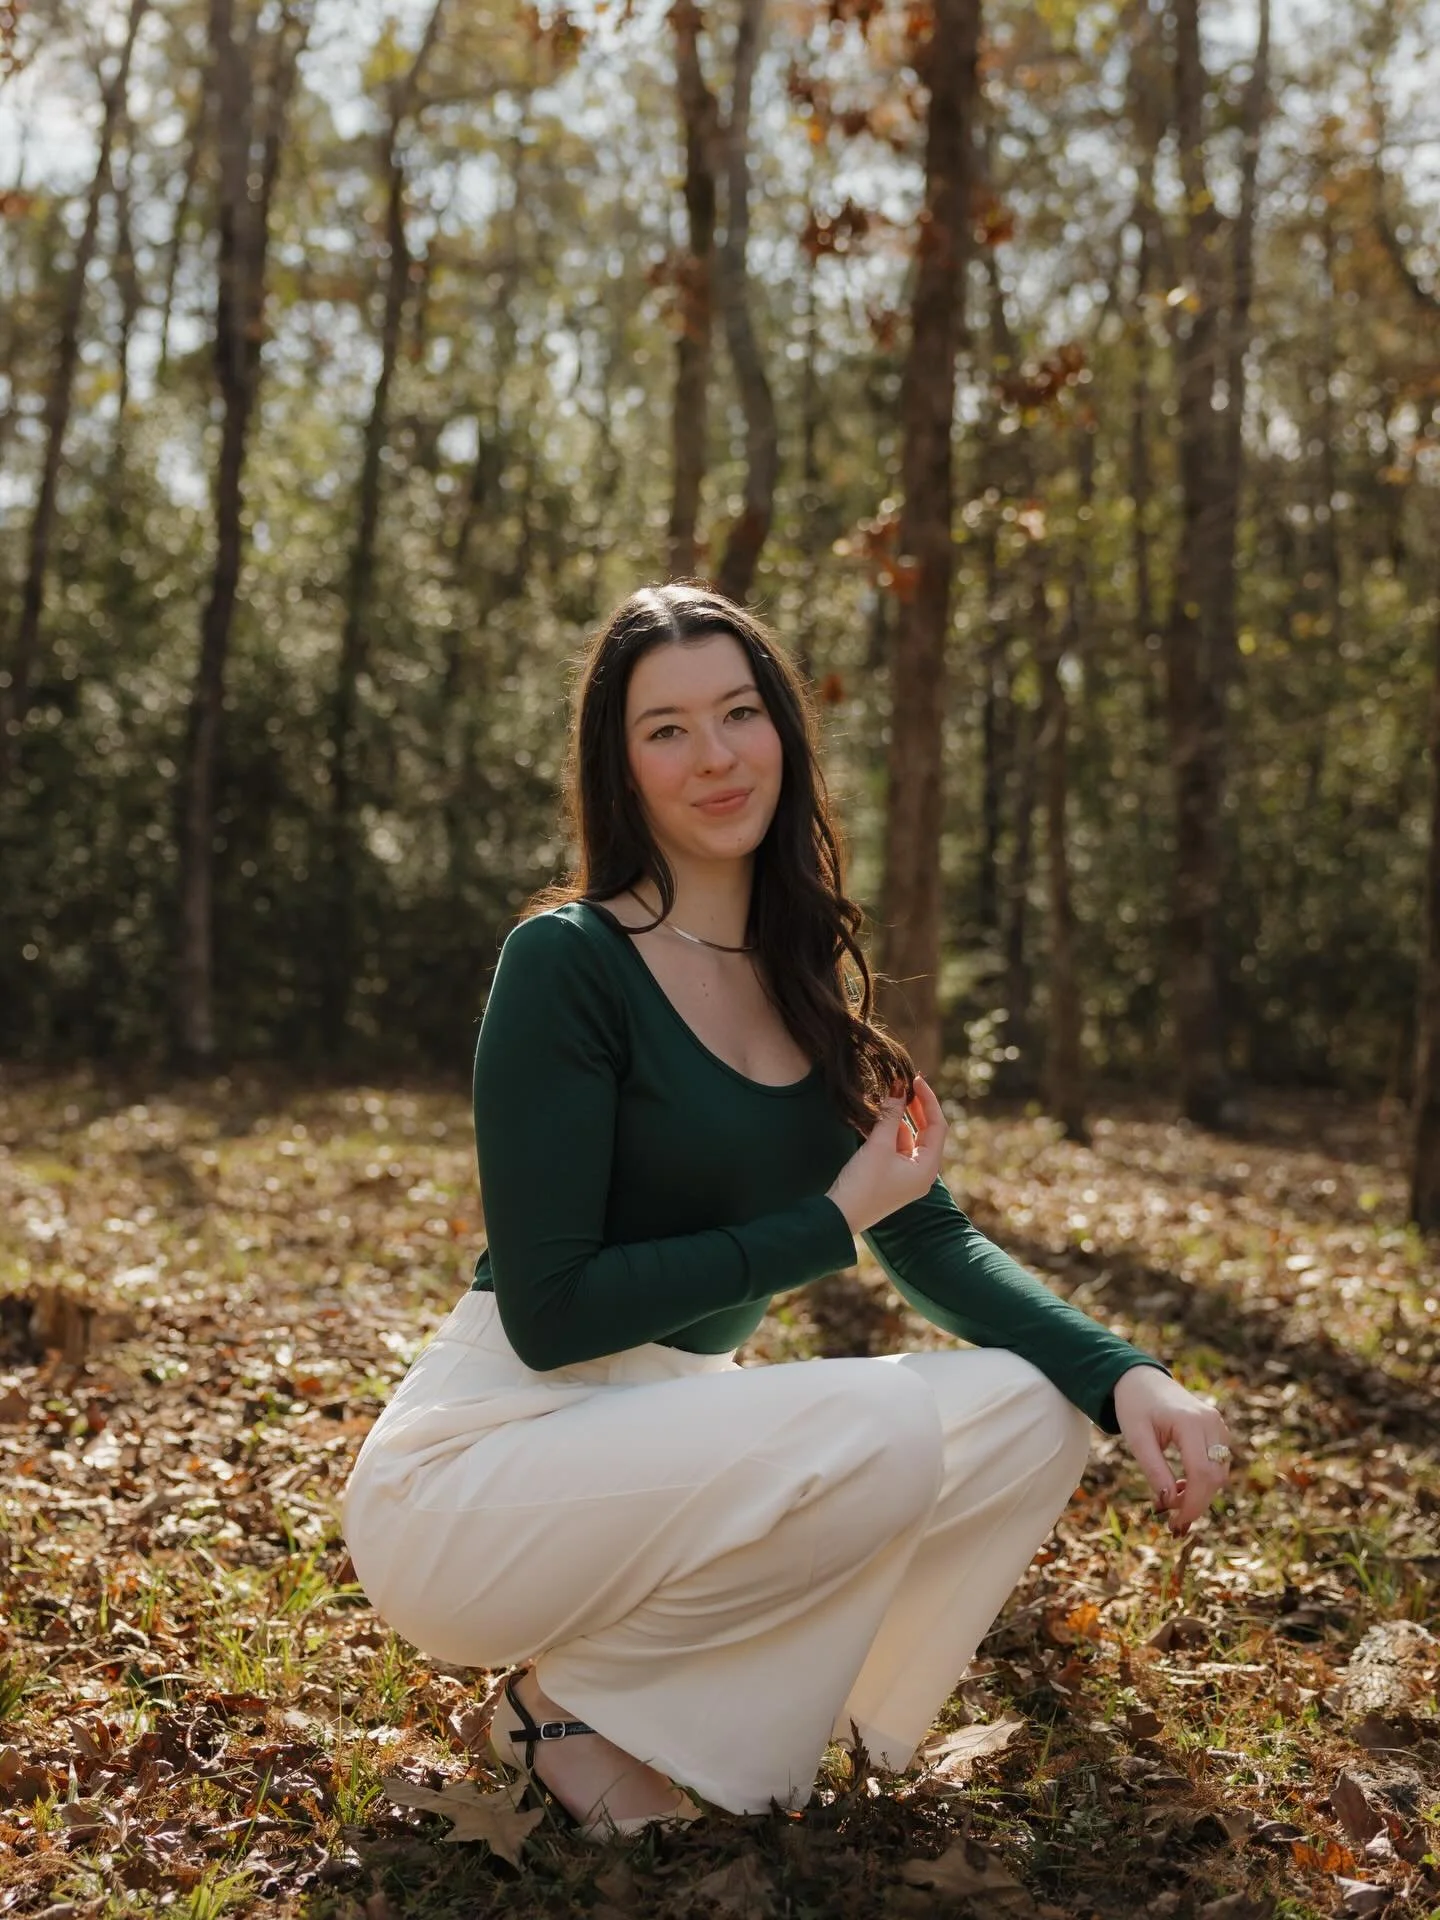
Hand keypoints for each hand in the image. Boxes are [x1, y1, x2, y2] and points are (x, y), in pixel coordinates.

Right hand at [825, 1075, 946, 1234]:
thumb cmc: (862, 1184)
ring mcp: (907, 1176)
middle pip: (927, 1132)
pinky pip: (896, 1148)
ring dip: (900, 1119)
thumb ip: (890, 1116)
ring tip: (889, 1096)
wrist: (839, 1216)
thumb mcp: (878, 1146)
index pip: (938, 1126)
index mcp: (927, 1168)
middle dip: (916, 1108)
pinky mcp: (891, 1177)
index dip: (929, 1100)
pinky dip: (889, 1132)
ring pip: (909, 1139)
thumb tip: (898, 1089)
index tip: (916, 1080)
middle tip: (905, 1084)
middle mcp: (922, 1173)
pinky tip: (878, 1118)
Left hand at [1112, 1365, 1234, 1535]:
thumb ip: (1155, 1470)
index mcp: (1189, 1421)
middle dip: (1196, 1503)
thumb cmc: (1134, 1407)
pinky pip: (1218, 1463)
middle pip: (1216, 1476)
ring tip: (1172, 1497)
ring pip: (1220, 1473)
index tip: (1176, 1524)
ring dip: (1200, 1493)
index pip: (1202, 1473)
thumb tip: (1170, 1503)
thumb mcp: (1137, 1439)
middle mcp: (1211, 1422)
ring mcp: (1218, 1424)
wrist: (1140, 1379)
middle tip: (1172, 1519)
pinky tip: (1182, 1485)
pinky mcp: (1218, 1430)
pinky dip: (1203, 1480)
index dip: (1193, 1504)